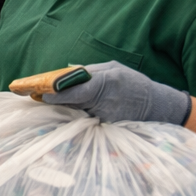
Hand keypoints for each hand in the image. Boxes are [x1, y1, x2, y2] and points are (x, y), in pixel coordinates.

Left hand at [40, 61, 190, 124]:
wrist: (158, 106)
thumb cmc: (134, 83)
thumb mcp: (114, 69)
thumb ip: (91, 71)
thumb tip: (67, 74)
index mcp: (106, 81)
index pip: (75, 90)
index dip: (57, 94)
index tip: (42, 94)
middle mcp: (105, 99)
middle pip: (73, 102)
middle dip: (55, 101)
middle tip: (37, 98)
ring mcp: (107, 115)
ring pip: (78, 112)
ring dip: (65, 109)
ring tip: (49, 104)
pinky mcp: (109, 126)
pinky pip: (88, 121)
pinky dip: (78, 117)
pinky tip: (70, 114)